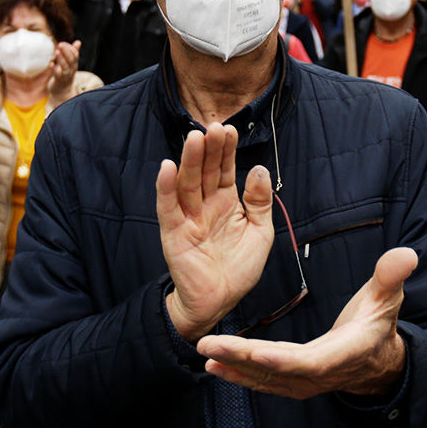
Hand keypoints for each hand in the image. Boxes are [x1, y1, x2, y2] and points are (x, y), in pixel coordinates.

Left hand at [47, 40, 81, 100]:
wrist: (62, 92)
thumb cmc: (65, 75)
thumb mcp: (70, 64)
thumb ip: (74, 53)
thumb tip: (78, 42)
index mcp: (74, 65)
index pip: (75, 55)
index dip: (70, 48)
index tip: (63, 43)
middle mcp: (71, 70)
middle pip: (71, 60)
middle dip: (66, 52)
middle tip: (60, 44)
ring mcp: (65, 76)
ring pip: (65, 67)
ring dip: (61, 59)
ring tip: (56, 52)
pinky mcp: (58, 81)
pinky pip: (57, 75)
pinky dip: (54, 69)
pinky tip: (51, 64)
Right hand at [159, 124, 275, 342]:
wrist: (219, 301)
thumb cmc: (239, 269)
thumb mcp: (260, 232)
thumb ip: (260, 202)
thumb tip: (259, 169)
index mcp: (225, 202)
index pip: (224, 169)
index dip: (226, 150)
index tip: (230, 129)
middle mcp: (205, 205)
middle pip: (205, 171)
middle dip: (209, 149)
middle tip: (214, 126)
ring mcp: (187, 217)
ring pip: (187, 183)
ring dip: (189, 160)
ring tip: (194, 138)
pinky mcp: (173, 233)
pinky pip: (168, 207)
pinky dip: (166, 188)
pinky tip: (168, 168)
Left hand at [197, 247, 416, 398]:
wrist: (377, 362)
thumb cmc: (379, 325)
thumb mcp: (388, 298)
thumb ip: (391, 276)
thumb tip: (406, 254)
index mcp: (343, 353)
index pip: (311, 360)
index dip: (285, 359)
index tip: (258, 353)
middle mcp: (320, 373)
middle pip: (277, 370)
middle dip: (242, 357)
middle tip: (210, 345)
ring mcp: (304, 382)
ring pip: (265, 377)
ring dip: (233, 365)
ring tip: (205, 352)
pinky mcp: (293, 382)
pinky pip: (262, 381)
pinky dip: (238, 374)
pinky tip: (214, 364)